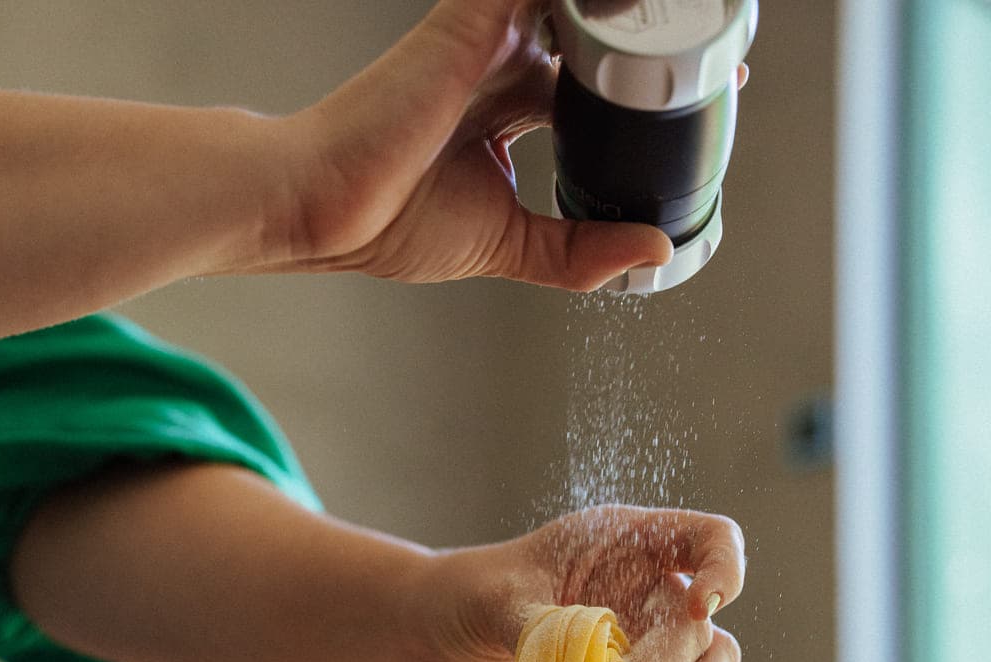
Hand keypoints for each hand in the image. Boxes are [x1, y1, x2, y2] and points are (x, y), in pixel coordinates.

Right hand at [270, 0, 672, 290]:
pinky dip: (592, 0)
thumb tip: (653, 254)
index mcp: (501, 105)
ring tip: (686, 12)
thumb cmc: (386, 222)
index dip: (641, 88)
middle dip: (650, 41)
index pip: (589, 81)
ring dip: (626, 9)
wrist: (323, 208)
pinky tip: (638, 2)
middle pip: (593, 31)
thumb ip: (579, 251)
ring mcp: (485, 34)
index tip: (706, 96)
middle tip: (719, 56)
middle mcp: (497, 61)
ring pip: (576, 1)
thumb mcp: (509, 245)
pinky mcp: (471, 21)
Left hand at [407, 504, 743, 661]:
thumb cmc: (465, 596)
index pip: (710, 540)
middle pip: (705, 624)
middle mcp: (648, 591)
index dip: (725, 569)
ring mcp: (645, 645)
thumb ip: (546, 626)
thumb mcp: (497, 597)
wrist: (435, 643)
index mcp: (628, 543)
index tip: (704, 605)